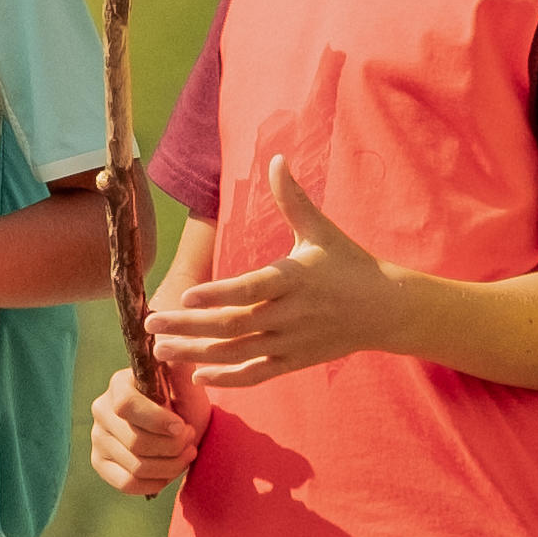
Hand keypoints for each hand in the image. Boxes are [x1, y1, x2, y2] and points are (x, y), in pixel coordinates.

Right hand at [89, 357, 196, 498]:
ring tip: (186, 454)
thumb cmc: (184, 405)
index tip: (182, 427)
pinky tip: (169, 473)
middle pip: (134, 441)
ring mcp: (97, 437)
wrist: (182, 431)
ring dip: (170, 466)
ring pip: (135, 465)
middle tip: (190, 440)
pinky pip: (125, 483)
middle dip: (171, 447)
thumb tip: (170, 347)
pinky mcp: (100, 462)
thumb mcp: (189, 388)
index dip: (156, 420)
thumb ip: (181, 371)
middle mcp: (101, 409)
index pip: (126, 405)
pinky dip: (154, 483)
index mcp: (119, 384)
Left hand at [162, 161, 412, 389]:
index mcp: (294, 278)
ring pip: (238, 353)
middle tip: (150, 326)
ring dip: (197, 354)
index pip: (250, 289)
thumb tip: (275, 158)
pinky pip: (257, 374)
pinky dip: (228, 378)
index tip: (184, 298)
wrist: (387, 309)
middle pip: (234, 324)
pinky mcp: (295, 361)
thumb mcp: (321, 231)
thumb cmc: (349, 264)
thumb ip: (292, 199)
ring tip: (159, 352)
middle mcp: (290, 313)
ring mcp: (292, 341)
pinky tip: (197, 377)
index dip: (217, 295)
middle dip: (189, 327)